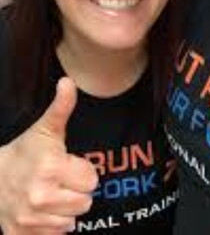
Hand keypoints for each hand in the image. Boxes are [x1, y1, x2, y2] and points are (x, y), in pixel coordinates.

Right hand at [0, 77, 98, 233]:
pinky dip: (52, 227)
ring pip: (72, 223)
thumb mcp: (45, 129)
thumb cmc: (24, 152)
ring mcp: (29, 221)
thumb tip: (69, 82)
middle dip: (76, 192)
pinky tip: (42, 212)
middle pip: (85, 203)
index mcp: (50, 168)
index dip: (82, 171)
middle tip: (60, 180)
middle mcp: (39, 197)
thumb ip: (61, 107)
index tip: (67, 165)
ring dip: (65, 210)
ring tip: (51, 194)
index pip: (92, 180)